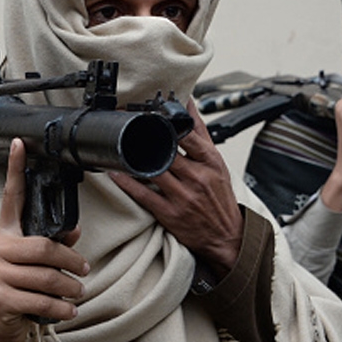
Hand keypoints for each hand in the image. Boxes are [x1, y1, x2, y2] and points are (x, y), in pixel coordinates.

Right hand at [0, 138, 88, 341]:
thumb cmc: (18, 289)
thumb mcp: (34, 265)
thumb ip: (53, 245)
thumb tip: (74, 232)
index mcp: (4, 233)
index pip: (12, 197)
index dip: (15, 168)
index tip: (20, 143)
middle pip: (45, 247)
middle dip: (71, 262)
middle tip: (85, 270)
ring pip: (47, 277)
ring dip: (70, 288)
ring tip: (77, 293)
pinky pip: (42, 300)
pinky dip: (61, 308)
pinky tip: (68, 311)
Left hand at [110, 99, 242, 277]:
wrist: (226, 236)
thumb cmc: (219, 198)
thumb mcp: (217, 163)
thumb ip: (201, 133)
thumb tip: (188, 104)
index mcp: (210, 162)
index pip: (188, 135)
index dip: (167, 121)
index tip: (151, 112)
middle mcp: (198, 178)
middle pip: (167, 151)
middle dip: (147, 138)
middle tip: (129, 125)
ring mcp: (183, 197)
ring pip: (152, 170)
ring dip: (133, 158)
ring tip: (119, 146)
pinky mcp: (169, 214)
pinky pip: (143, 194)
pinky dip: (127, 182)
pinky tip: (116, 172)